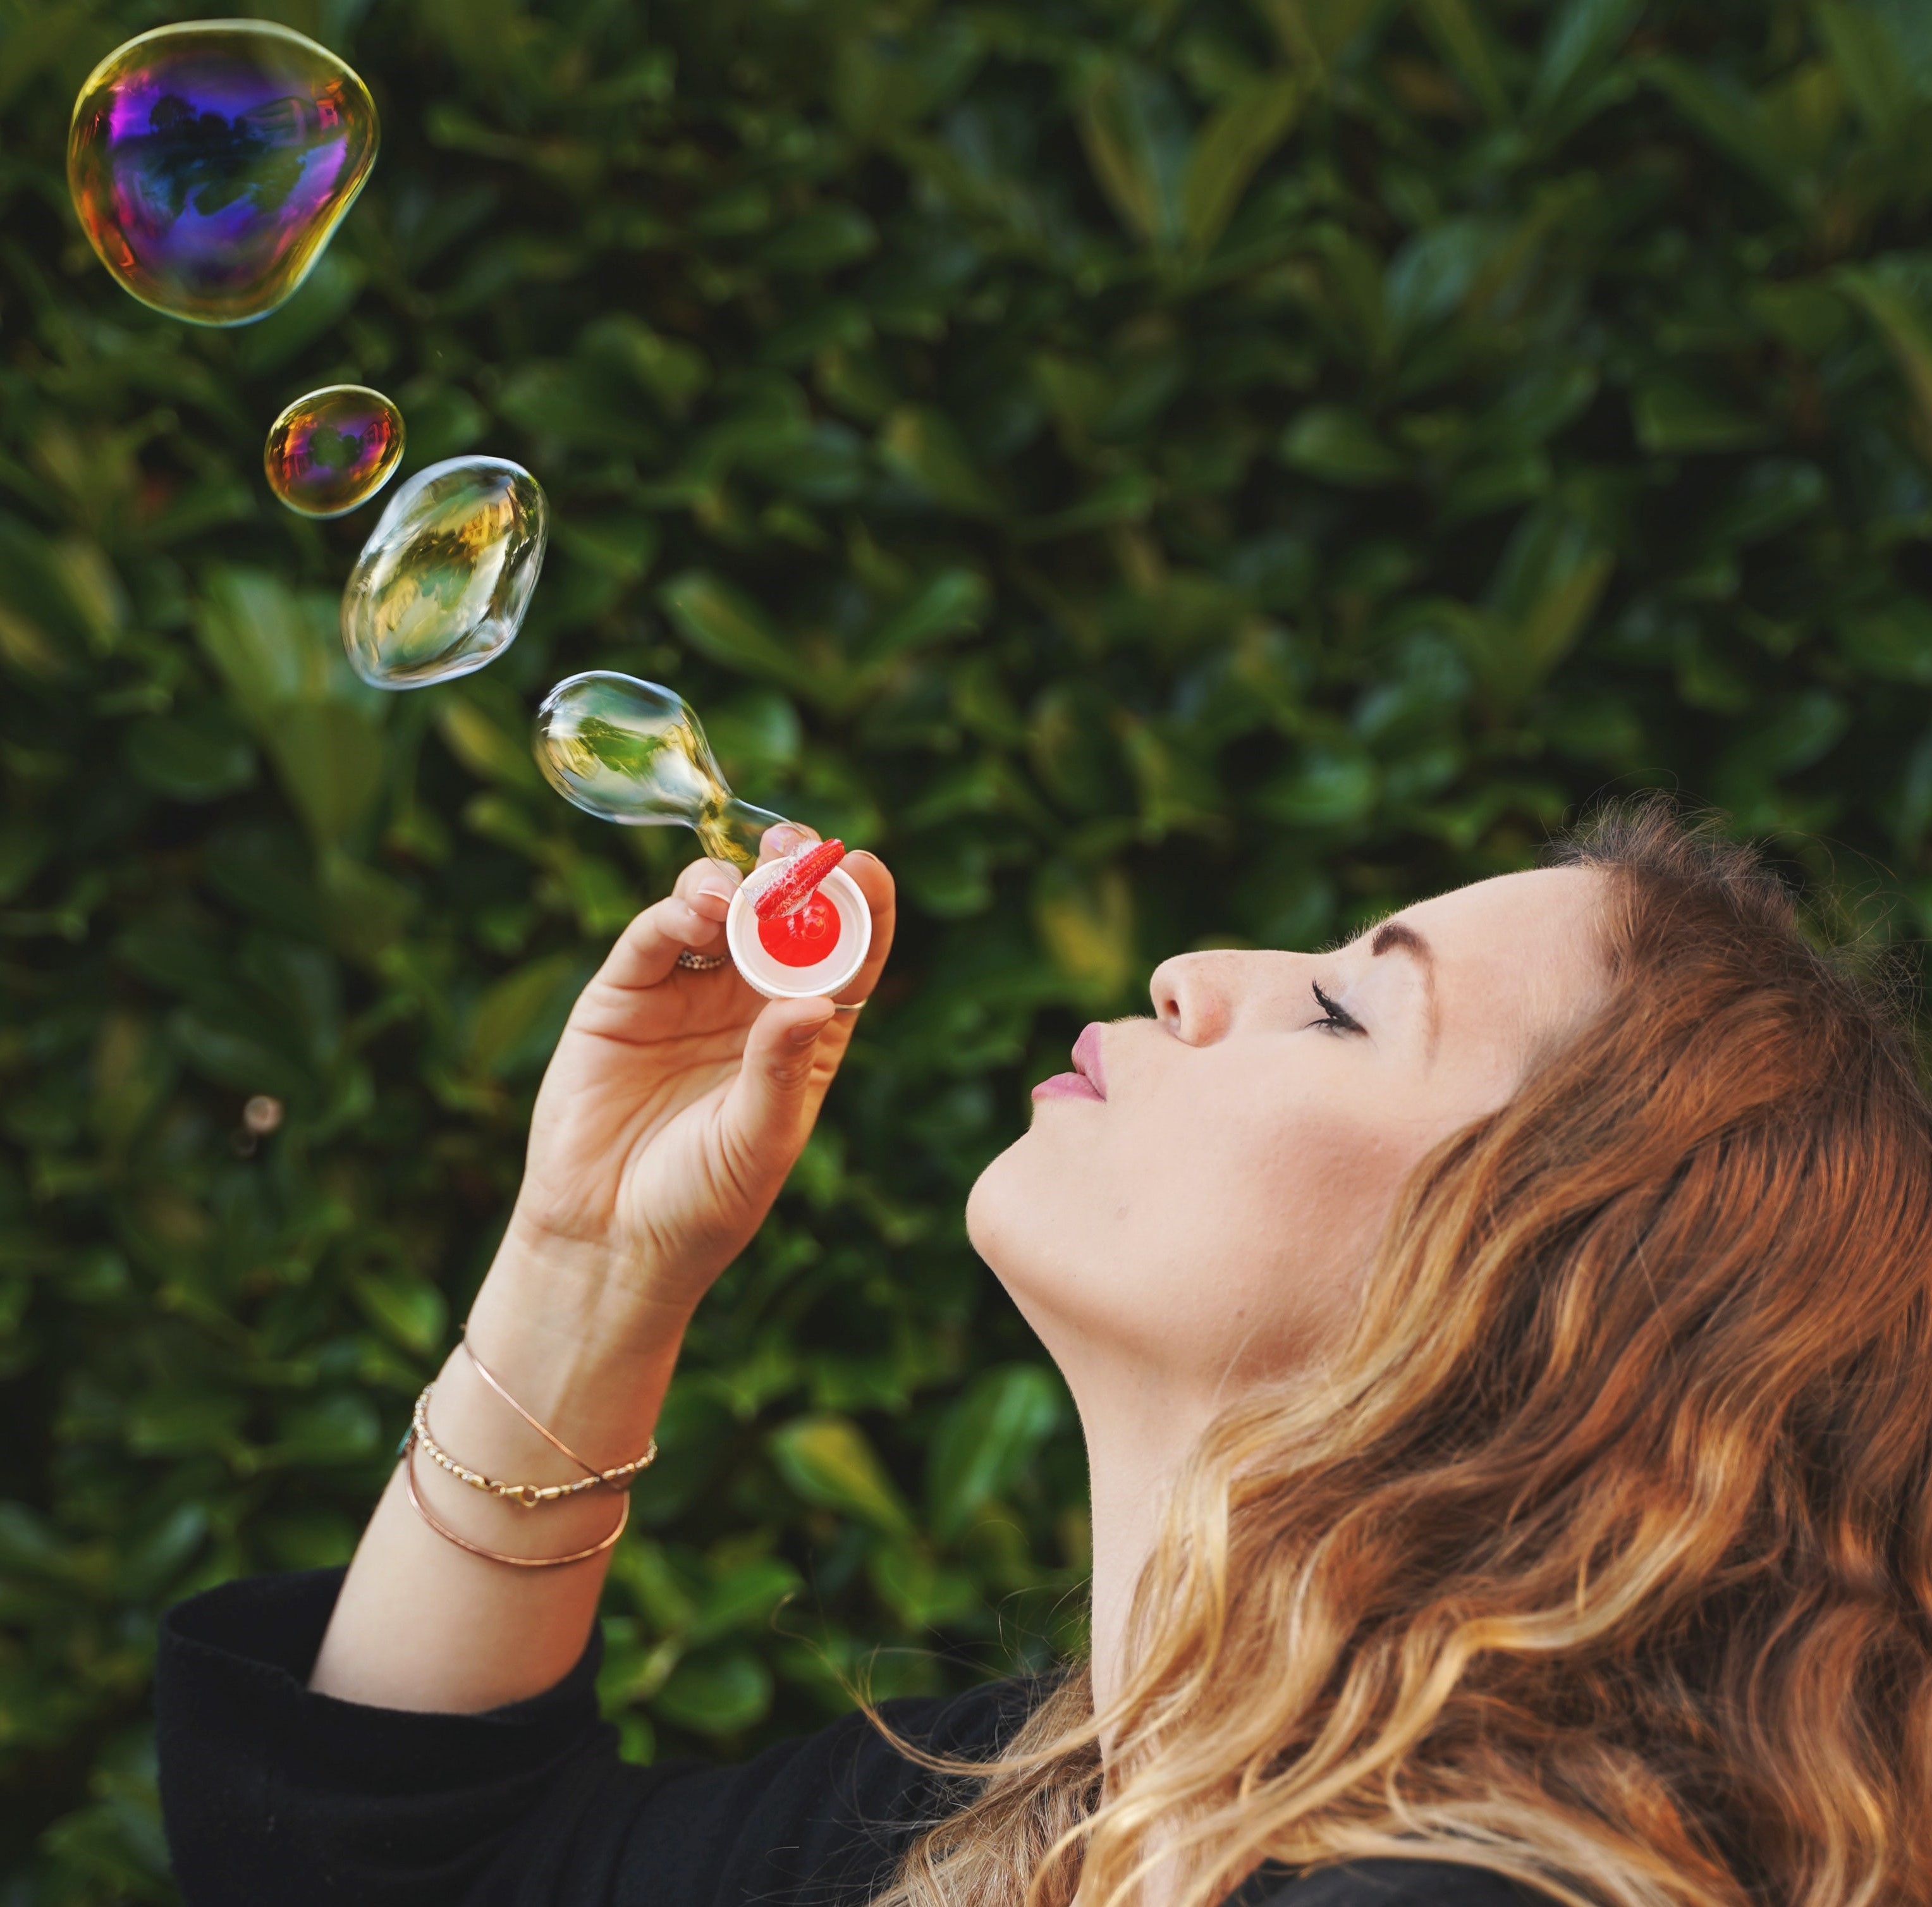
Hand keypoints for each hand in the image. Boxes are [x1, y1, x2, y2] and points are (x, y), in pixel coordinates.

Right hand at [491, 828, 894, 1326]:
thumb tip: (815, 1002)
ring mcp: (686, 993)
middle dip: (795, 873)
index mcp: (804, 1034)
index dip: (861, 906)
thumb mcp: (758, 1140)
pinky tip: (697, 912)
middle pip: (784, 916)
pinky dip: (675, 912)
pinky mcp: (624, 994)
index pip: (848, 956)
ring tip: (739, 893)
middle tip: (798, 847)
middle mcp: (749, 1002)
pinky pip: (654, 936)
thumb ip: (781, 1069)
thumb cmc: (701, 1204)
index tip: (864, 866)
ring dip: (734, 885)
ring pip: (719, 911)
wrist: (609, 1241)